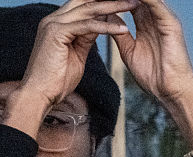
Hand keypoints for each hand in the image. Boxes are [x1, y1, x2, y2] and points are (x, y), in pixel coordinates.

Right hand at [18, 0, 135, 108]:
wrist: (40, 93)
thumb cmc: (58, 78)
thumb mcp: (77, 53)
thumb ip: (86, 38)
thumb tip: (98, 27)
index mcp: (58, 22)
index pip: (84, 4)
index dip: (104, 2)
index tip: (125, 2)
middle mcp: (54, 18)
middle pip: (86, 1)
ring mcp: (53, 24)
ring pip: (88, 9)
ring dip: (114, 7)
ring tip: (133, 5)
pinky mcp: (56, 33)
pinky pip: (86, 26)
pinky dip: (106, 27)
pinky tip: (124, 29)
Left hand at [111, 0, 192, 105]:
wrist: (171, 91)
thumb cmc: (154, 77)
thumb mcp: (129, 51)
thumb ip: (119, 33)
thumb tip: (106, 17)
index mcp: (147, 24)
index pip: (127, 1)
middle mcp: (156, 18)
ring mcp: (164, 19)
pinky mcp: (170, 23)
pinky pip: (154, 3)